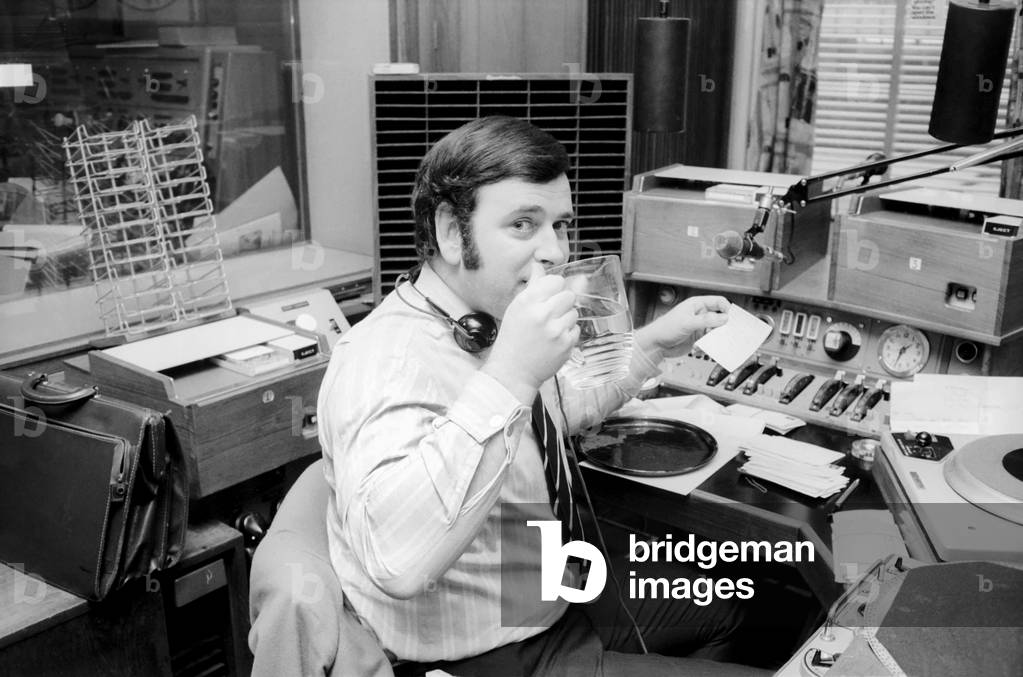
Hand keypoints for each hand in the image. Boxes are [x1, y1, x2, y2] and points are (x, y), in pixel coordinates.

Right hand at [482, 274, 579, 403]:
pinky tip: (554, 340)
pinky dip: (568, 334)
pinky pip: (576, 329)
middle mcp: (542, 314)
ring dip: (565, 319)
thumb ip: (533, 286)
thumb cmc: (513, 338)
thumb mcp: (516, 308)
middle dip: (562, 303)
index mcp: (527, 301)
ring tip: (550, 330)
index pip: (555, 281)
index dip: (554, 288)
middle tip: (550, 315)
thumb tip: (540, 265)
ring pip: (574, 312)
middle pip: (569, 295)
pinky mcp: (566, 344)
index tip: (548, 296)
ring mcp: (556, 330)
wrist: (513, 370)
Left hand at [637, 295, 729, 358]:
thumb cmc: (665, 328)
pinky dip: (709, 345)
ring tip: (712, 342)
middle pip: (720, 317)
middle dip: (724, 325)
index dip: (726, 309)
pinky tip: (701, 347)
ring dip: (716, 337)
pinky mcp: (698, 339)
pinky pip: (710, 341)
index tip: (730, 319)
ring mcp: (700, 327)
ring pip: (716, 331)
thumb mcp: (687, 322)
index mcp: (697, 305)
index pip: (718, 302)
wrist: (655, 344)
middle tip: (727, 333)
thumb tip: (724, 318)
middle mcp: (700, 315)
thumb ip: (706, 320)